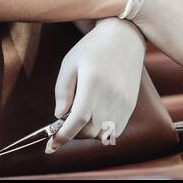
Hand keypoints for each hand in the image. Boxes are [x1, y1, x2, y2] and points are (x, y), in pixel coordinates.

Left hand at [48, 17, 146, 151]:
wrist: (125, 36)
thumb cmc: (93, 48)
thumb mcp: (70, 63)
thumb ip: (62, 90)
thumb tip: (59, 116)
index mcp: (93, 82)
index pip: (78, 120)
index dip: (63, 135)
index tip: (51, 145)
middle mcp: (111, 94)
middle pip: (89, 130)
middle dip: (74, 132)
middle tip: (66, 122)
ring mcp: (123, 101)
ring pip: (102, 133)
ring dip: (88, 131)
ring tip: (82, 115)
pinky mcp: (130, 104)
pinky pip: (115, 129)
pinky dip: (103, 130)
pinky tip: (96, 115)